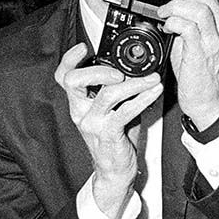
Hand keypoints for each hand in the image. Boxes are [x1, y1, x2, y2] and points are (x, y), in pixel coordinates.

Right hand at [55, 43, 162, 218]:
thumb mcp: (112, 109)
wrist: (115, 171)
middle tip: (121, 72)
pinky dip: (143, 98)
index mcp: (79, 102)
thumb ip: (117, 90)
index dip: (69, 59)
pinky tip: (155, 92)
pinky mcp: (107, 133)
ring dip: (134, 83)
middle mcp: (80, 111)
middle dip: (99, 70)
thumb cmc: (116, 137)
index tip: (84, 47)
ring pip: (108, 94)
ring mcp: (92, 123)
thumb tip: (136, 67)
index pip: (63, 76)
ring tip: (153, 79)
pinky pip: (125, 111)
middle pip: (74, 81)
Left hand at [150, 0, 218, 127]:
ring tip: (161, 11)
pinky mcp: (202, 55)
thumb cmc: (198, 70)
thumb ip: (185, 19)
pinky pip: (190, 29)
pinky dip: (174, 22)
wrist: (206, 100)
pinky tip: (166, 27)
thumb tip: (164, 1)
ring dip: (174, 4)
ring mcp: (214, 42)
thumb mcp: (194, 38)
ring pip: (200, 8)